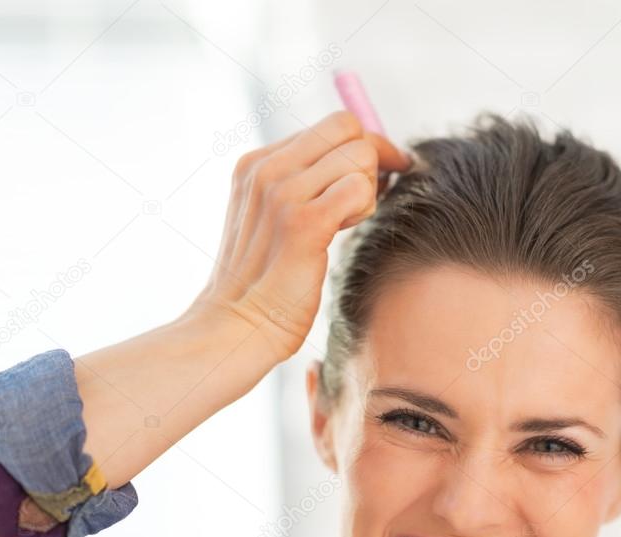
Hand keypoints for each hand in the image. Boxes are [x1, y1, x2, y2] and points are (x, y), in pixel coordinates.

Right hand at [184, 110, 411, 364]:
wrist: (239, 326)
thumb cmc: (267, 282)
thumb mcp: (276, 217)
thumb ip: (307, 184)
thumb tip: (367, 158)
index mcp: (257, 162)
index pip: (333, 125)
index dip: (366, 147)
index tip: (380, 176)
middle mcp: (266, 168)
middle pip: (349, 130)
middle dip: (374, 162)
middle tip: (367, 201)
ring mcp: (283, 192)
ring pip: (359, 157)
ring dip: (367, 191)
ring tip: (344, 224)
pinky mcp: (303, 222)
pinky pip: (359, 189)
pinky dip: (364, 210)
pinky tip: (343, 232)